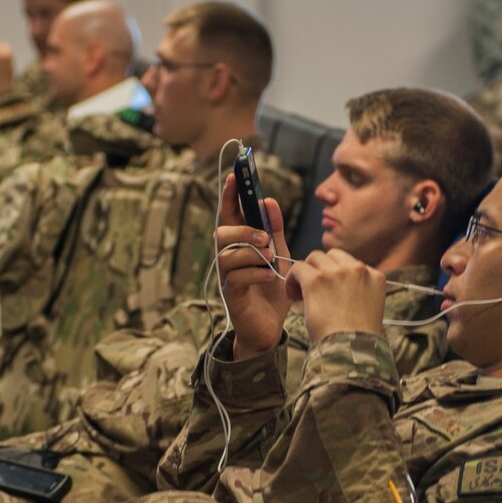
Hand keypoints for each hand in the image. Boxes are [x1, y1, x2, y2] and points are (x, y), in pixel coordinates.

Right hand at [217, 174, 292, 358]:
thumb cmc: (271, 290)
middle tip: (266, 238)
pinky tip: (269, 277)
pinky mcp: (232, 295)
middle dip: (243, 229)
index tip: (236, 175)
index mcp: (239, 244)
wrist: (271, 327)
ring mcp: (227, 277)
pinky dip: (255, 273)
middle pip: (221, 232)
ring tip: (271, 259)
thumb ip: (274, 230)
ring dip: (251, 252)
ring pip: (227, 254)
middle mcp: (228, 258)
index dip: (230, 194)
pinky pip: (237, 277)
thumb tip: (268, 200)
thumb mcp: (279, 254)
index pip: (230, 214)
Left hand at [288, 249, 386, 344]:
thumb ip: (358, 289)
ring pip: (314, 258)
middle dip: (321, 269)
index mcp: (375, 276)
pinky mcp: (316, 279)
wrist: (350, 350)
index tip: (329, 291)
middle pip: (332, 256)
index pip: (352, 263)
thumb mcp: (368, 308)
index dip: (336, 275)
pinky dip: (292, 278)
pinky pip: (298, 267)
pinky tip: (292, 294)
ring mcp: (337, 272)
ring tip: (301, 293)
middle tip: (313, 290)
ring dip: (307, 272)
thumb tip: (334, 284)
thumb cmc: (357, 338)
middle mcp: (358, 269)